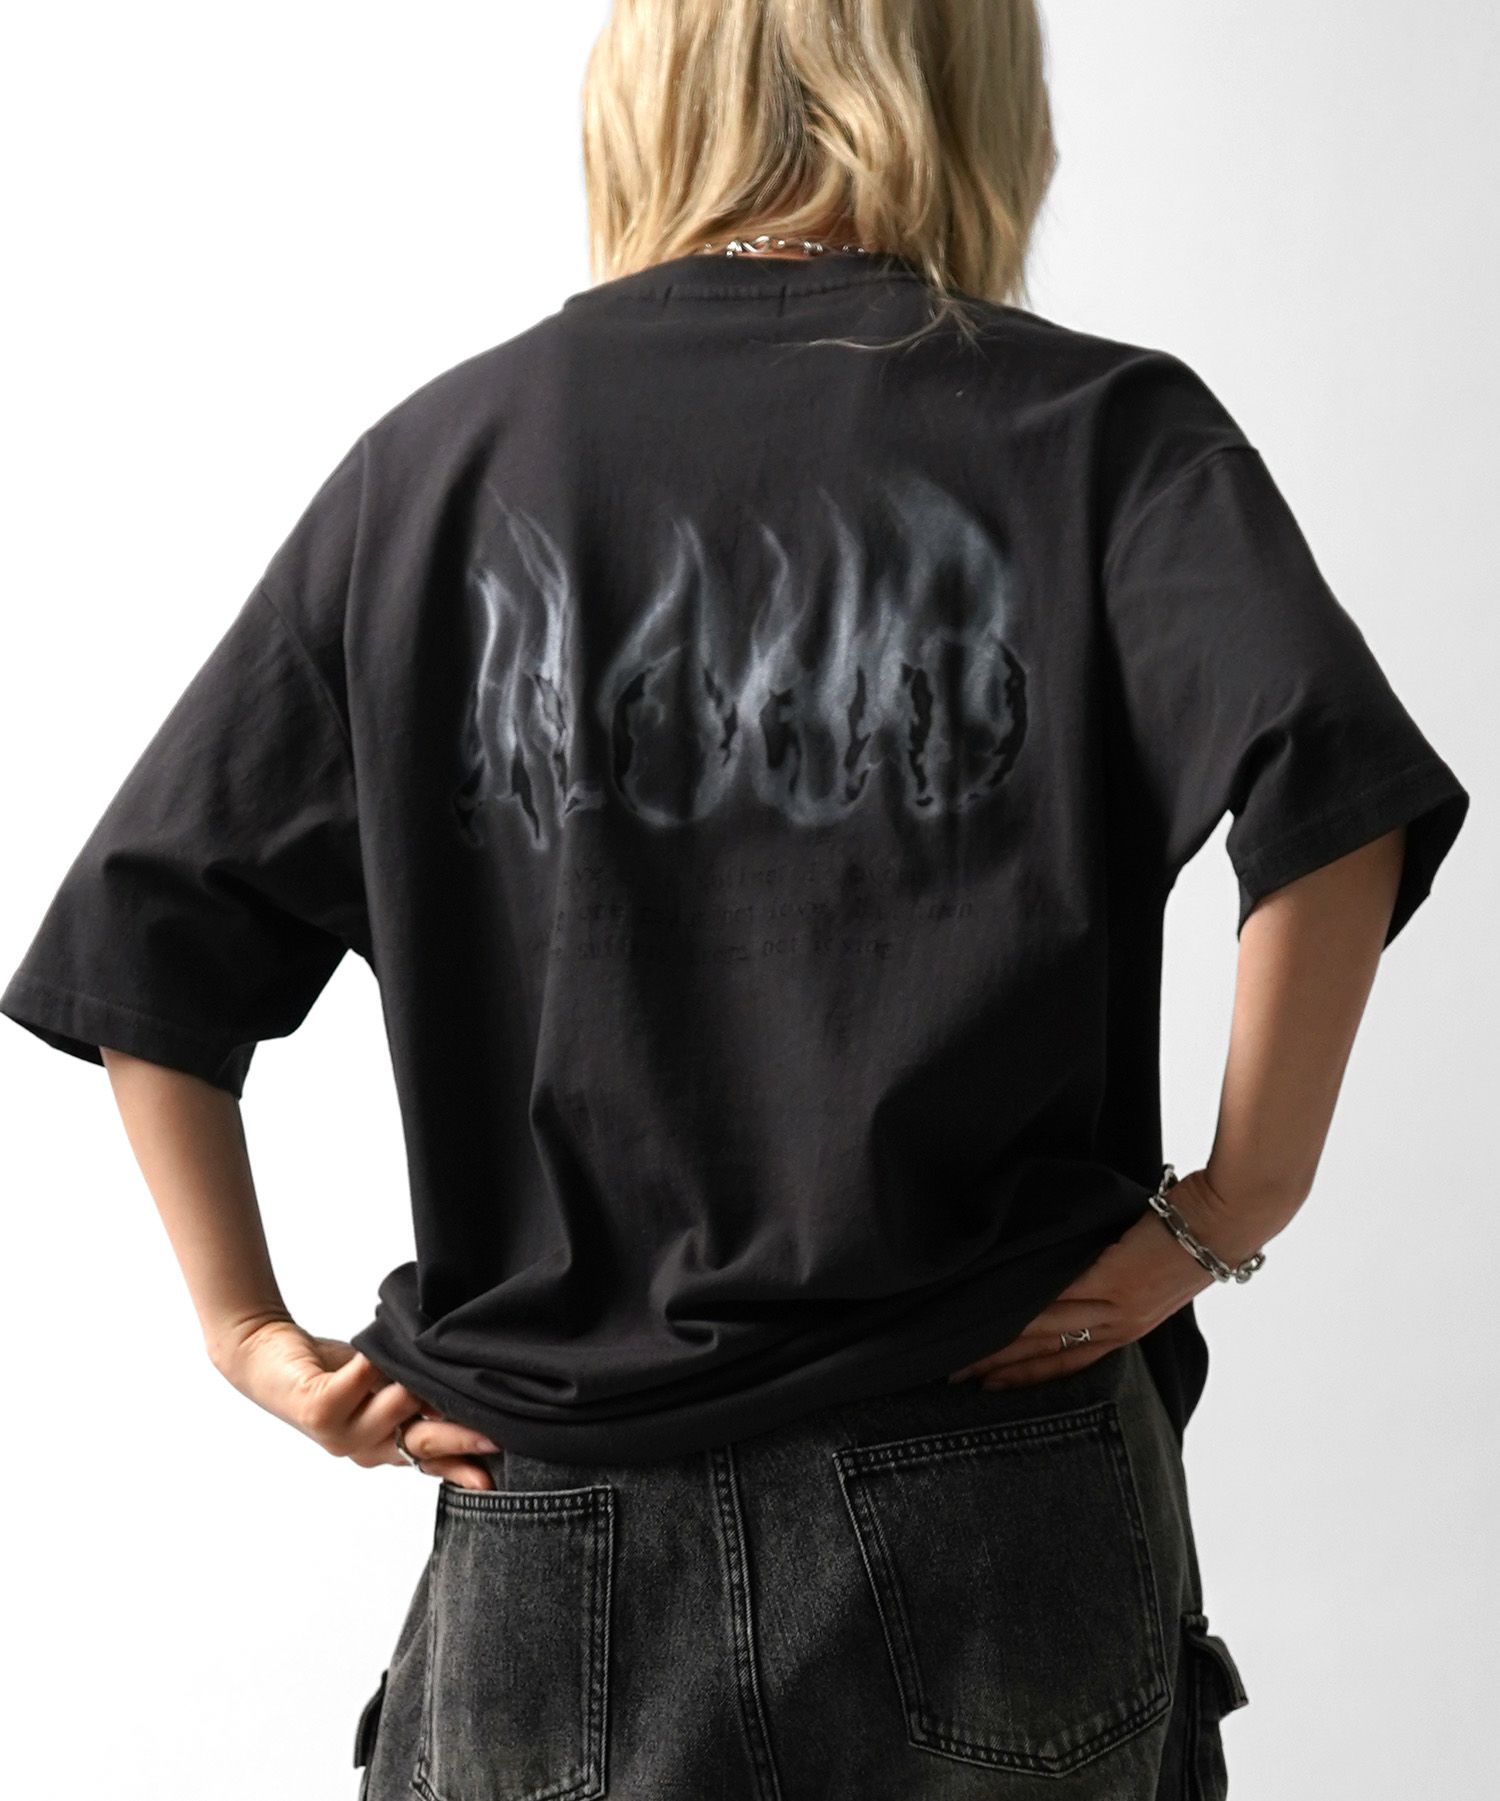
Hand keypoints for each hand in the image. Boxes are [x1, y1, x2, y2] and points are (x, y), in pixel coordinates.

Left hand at [211, 1316, 501, 1489]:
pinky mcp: (321, 1410)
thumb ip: (417, 1398)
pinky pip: (364, 1377)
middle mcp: (364, 1449)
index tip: (493, 1482)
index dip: (463, 1469)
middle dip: (461, 1437)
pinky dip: (374, 1360)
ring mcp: (341, 1435)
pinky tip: (372, 1350)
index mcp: (384, 1447)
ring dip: (411, 1374)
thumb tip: (464, 1394)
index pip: (432, 1463)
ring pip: (403, 1402)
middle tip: (493, 1434)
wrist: (265, 1353)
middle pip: (425, 1444)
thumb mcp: (384, 1385)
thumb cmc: (333, 1369)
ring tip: (402, 1354)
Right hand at [946, 1171, 1223, 1389]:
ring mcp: (1114, 1305)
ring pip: (1046, 1334)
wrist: (1222, 1222)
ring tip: (964, 1358)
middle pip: (1049, 1357)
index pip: (1068, 1362)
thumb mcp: (1151, 1277)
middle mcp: (1119, 1326)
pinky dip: (1024, 1310)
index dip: (1027, 1379)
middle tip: (958, 1385)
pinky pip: (1056, 1300)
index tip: (989, 1391)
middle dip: (1002, 1373)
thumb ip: (1112, 1285)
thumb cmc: (1190, 1242)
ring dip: (1003, 1348)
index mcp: (1129, 1328)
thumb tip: (1072, 1278)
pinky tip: (993, 1316)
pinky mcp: (1109, 1278)